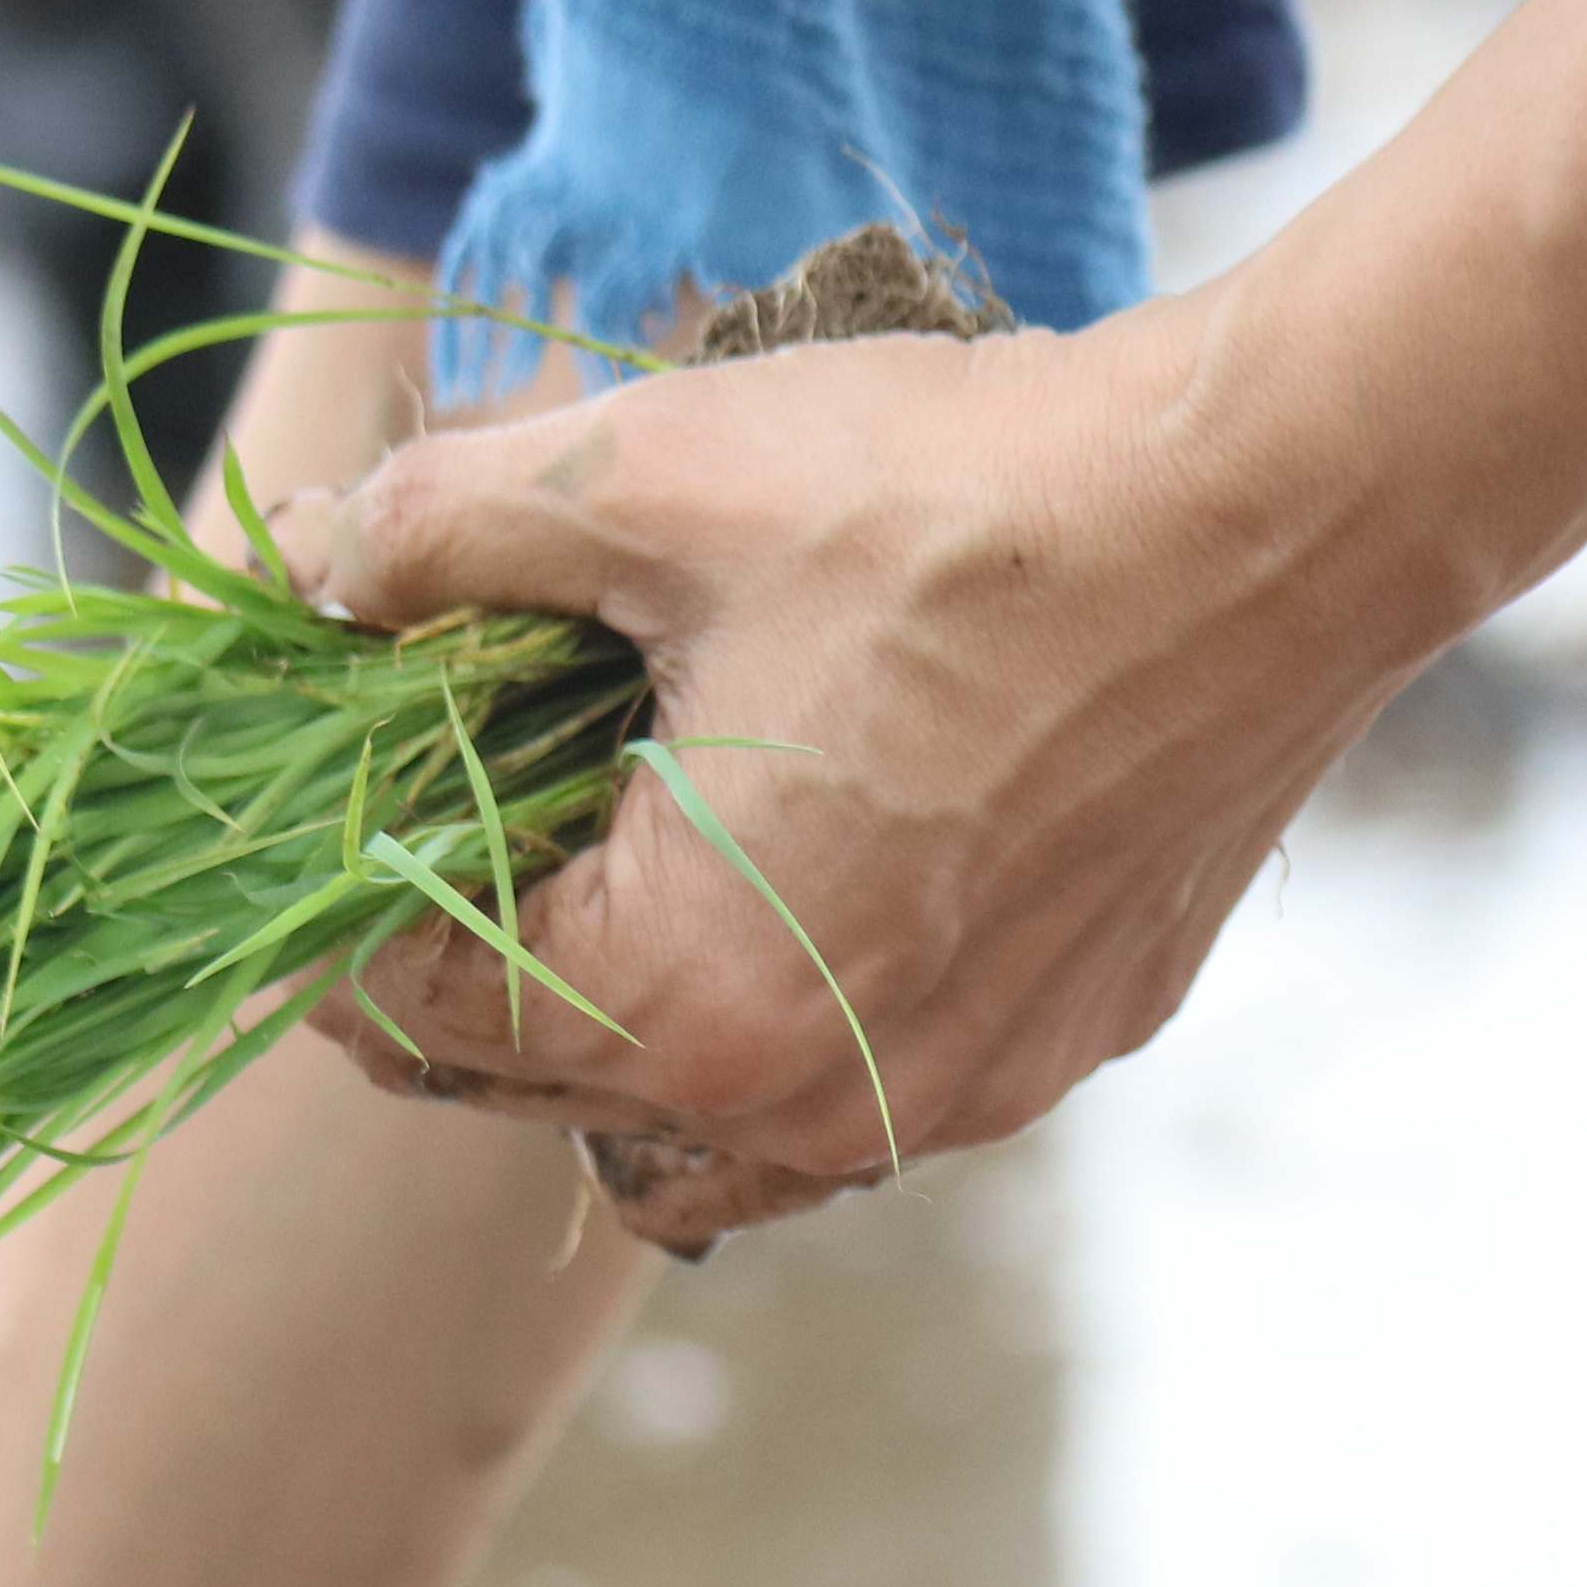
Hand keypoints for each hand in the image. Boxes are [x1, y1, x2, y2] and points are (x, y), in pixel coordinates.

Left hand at [277, 303, 1475, 1242]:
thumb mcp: (647, 474)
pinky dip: (801, 984)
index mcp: (685, 1000)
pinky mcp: (1065, 1042)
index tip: (336, 780)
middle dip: (478, 945)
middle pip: (546, 1087)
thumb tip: (309, 551)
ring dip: (638, 998)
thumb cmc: (964, 498)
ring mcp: (959, 1094)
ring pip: (710, 1112)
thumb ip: (436, 528)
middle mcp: (817, 1105)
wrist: (1277, 511)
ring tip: (630, 821)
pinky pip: (869, 1066)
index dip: (334, 891)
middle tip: (459, 781)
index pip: (414, 1012)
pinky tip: (812, 825)